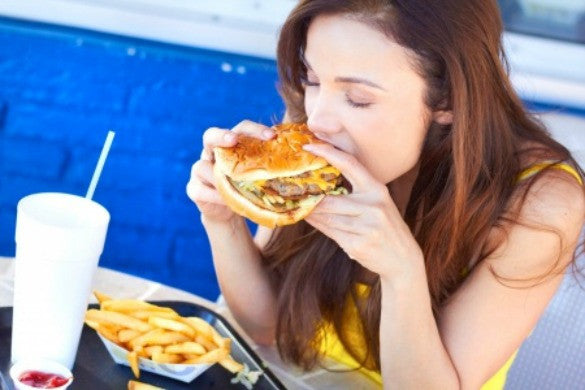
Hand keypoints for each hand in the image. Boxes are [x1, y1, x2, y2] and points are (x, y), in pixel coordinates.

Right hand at [187, 120, 274, 223]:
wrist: (228, 211)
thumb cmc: (249, 189)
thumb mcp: (260, 177)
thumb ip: (273, 166)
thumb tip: (307, 159)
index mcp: (231, 145)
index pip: (241, 129)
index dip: (254, 129)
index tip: (271, 136)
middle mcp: (212, 152)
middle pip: (210, 135)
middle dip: (221, 136)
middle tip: (233, 140)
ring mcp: (199, 170)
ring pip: (202, 166)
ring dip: (218, 175)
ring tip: (234, 185)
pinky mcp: (194, 189)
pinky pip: (200, 190)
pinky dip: (214, 196)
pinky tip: (226, 201)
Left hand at [303, 143, 423, 278]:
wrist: (402, 259)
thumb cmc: (385, 227)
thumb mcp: (377, 203)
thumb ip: (356, 192)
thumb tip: (322, 182)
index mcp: (377, 190)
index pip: (350, 164)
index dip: (328, 153)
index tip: (309, 146)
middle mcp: (373, 206)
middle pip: (330, 199)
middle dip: (310, 198)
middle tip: (293, 189)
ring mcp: (366, 227)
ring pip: (327, 218)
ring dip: (310, 213)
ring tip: (298, 206)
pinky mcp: (358, 245)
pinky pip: (330, 232)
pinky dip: (318, 225)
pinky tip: (309, 219)